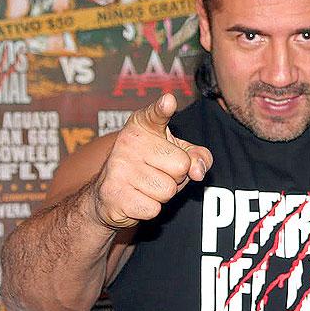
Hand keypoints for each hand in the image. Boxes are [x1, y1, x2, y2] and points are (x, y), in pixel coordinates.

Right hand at [91, 93, 212, 228]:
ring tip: (146, 186)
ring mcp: (119, 167)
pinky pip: (154, 208)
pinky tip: (135, 199)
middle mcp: (129, 142)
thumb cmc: (151, 168)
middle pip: (181, 166)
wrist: (110, 195)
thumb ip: (198, 156)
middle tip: (157, 173)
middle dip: (177, 177)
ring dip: (163, 195)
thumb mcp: (178, 155)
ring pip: (168, 190)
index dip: (163, 108)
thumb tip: (198, 171)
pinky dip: (150, 209)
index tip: (169, 102)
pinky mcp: (114, 193)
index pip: (156, 114)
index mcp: (144, 126)